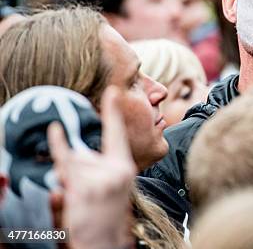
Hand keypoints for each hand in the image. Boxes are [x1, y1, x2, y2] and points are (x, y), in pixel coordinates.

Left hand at [48, 86, 136, 248]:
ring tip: (80, 202)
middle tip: (86, 195)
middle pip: (82, 155)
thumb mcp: (108, 187)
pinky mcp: (87, 189)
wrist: (105, 243)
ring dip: (68, 182)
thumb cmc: (105, 215)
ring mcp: (103, 179)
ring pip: (72, 164)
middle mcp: (118, 170)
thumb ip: (97, 167)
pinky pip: (65, 169)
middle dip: (74, 171)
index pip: (117, 135)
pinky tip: (57, 149)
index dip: (113, 111)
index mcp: (125, 167)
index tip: (112, 90)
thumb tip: (73, 154)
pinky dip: (58, 160)